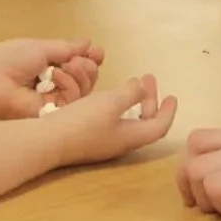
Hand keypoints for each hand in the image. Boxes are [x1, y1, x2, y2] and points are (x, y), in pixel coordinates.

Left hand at [0, 38, 104, 119]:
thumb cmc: (11, 58)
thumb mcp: (42, 47)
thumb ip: (67, 48)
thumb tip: (88, 43)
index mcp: (49, 67)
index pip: (77, 65)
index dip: (89, 59)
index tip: (98, 52)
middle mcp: (54, 85)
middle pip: (86, 80)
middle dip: (88, 67)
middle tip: (80, 60)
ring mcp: (54, 101)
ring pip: (83, 91)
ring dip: (81, 74)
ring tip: (69, 65)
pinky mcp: (53, 115)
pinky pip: (73, 102)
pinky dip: (70, 85)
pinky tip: (58, 76)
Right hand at [50, 74, 177, 165]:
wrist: (48, 141)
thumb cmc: (83, 121)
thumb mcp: (111, 102)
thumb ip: (131, 94)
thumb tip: (143, 90)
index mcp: (131, 137)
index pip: (159, 126)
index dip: (168, 111)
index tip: (172, 96)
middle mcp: (121, 143)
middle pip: (144, 123)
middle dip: (149, 99)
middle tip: (147, 78)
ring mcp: (104, 143)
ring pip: (129, 121)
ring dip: (133, 101)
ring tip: (131, 83)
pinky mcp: (90, 139)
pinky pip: (114, 122)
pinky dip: (119, 107)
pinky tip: (108, 96)